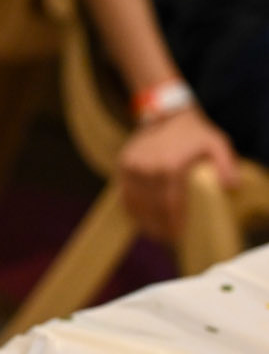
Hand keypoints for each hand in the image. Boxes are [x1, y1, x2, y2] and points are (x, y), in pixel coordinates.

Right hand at [117, 107, 239, 244]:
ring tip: (154, 233)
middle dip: (159, 227)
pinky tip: (140, 219)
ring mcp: (133, 167)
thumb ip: (226, 164)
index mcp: (170, 167)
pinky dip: (132, 209)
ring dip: (144, 221)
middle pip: (153, 208)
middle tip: (166, 239)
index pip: (170, 205)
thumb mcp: (216, 143)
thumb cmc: (194, 133)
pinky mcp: (123, 165)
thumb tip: (231, 186)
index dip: (173, 224)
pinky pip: (125, 194)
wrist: (165, 113)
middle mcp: (148, 168)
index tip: (177, 236)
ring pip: (136, 203)